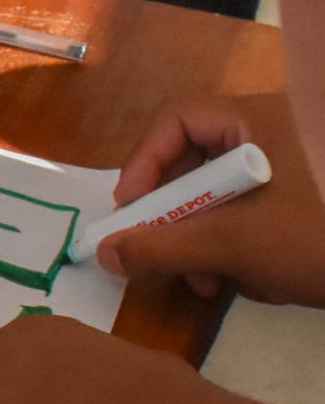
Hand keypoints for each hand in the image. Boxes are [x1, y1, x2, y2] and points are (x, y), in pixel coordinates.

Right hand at [99, 93, 324, 302]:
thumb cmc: (324, 234)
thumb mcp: (237, 244)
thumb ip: (163, 246)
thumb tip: (102, 252)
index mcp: (261, 119)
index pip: (177, 121)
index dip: (144, 164)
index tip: (132, 212)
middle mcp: (281, 133)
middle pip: (202, 162)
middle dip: (179, 218)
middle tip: (167, 260)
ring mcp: (304, 168)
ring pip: (233, 196)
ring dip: (211, 241)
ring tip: (214, 284)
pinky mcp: (318, 201)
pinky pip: (266, 213)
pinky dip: (250, 246)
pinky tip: (263, 281)